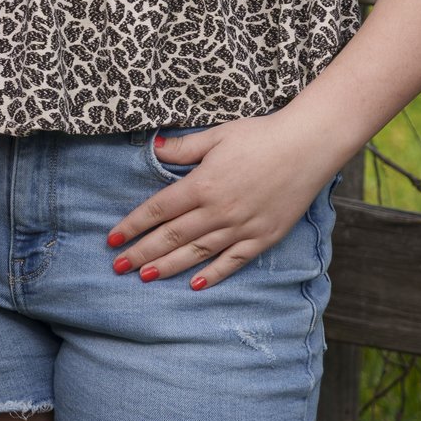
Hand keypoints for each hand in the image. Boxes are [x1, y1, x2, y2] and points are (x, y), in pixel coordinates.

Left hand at [105, 114, 341, 290]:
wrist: (307, 146)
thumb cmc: (261, 135)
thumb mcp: (217, 135)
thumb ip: (184, 147)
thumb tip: (155, 147)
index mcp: (203, 184)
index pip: (158, 210)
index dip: (133, 225)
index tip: (112, 239)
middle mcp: (218, 211)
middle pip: (172, 237)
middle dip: (141, 253)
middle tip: (118, 267)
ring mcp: (241, 227)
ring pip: (197, 253)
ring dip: (168, 267)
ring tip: (145, 277)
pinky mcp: (263, 237)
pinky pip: (233, 261)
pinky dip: (213, 274)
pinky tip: (195, 284)